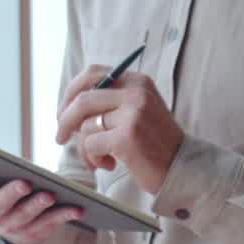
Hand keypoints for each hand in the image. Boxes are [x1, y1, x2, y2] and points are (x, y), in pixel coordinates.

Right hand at [0, 162, 82, 243]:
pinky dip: (64, 215)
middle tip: (24, 182)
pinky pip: (50, 224)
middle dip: (11, 194)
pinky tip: (78, 207)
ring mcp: (13, 227)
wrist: (13, 227)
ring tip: (51, 194)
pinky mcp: (35, 233)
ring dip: (38, 205)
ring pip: (26, 216)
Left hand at [56, 69, 182, 194]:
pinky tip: (108, 165)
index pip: (92, 74)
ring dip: (84, 148)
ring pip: (85, 126)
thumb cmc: (155, 144)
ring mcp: (133, 113)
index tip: (63, 112)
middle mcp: (136, 92)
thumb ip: (110, 102)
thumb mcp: (138, 112)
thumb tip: (68, 108)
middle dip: (64, 120)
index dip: (70, 92)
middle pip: (82, 99)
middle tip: (59, 138)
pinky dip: (92, 158)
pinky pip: (91, 144)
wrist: (183, 169)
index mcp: (137, 81)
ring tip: (99, 160)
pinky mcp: (127, 136)